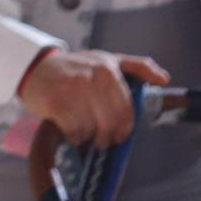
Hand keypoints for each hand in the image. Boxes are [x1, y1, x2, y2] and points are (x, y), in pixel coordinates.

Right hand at [18, 49, 168, 146]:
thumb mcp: (107, 60)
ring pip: (91, 129)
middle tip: (100, 140)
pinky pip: (73, 131)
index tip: (118, 136)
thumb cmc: (75, 67)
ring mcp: (72, 90)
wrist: (36, 68)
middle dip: (106, 137)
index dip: (124, 129)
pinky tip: (69, 130)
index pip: (126, 109)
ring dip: (88, 137)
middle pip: (109, 123)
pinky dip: (73, 136)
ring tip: (82, 132)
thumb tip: (164, 79)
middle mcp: (91, 78)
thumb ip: (138, 67)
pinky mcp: (55, 103)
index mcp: (107, 69)